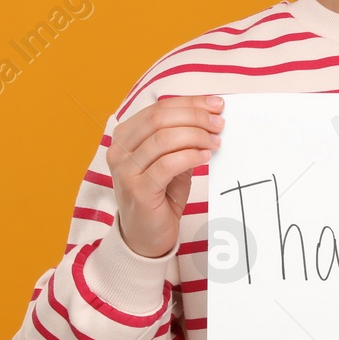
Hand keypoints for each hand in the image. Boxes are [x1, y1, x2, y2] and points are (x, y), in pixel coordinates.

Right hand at [107, 94, 224, 257]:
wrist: (145, 236)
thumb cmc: (159, 195)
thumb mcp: (170, 159)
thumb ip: (182, 138)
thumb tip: (210, 116)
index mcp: (125, 136)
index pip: (158, 108)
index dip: (190, 103)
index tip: (216, 104)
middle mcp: (119, 150)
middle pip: (159, 118)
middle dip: (195, 117)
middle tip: (219, 124)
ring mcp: (125, 170)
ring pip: (163, 139)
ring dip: (196, 136)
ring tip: (215, 142)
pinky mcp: (137, 189)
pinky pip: (167, 164)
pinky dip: (190, 156)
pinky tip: (205, 157)